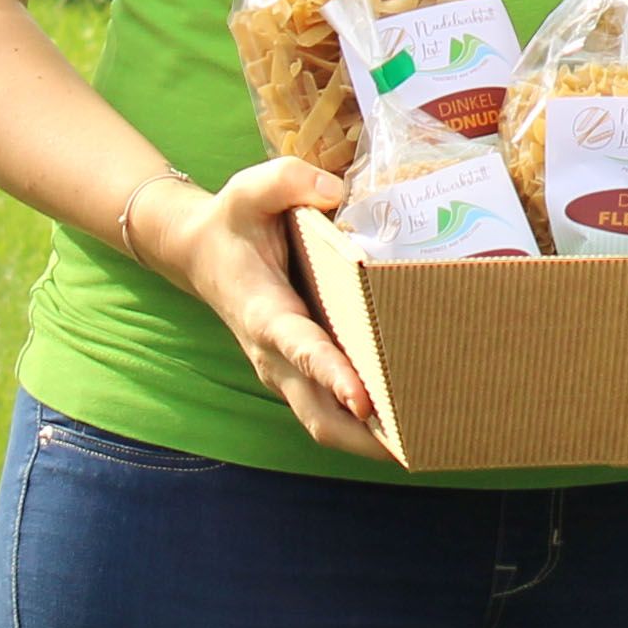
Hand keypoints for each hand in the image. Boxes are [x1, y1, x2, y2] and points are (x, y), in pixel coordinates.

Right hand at [137, 159, 392, 462]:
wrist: (199, 253)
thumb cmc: (233, 221)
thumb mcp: (249, 189)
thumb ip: (286, 181)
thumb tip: (332, 190)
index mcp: (264, 312)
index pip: (302, 349)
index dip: (332, 375)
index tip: (365, 398)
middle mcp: (273, 354)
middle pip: (318, 413)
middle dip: (365, 435)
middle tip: (420, 444)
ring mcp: (285, 372)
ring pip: (325, 423)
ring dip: (370, 442)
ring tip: (428, 446)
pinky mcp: (298, 375)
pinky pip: (330, 413)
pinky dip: (364, 430)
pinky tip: (410, 431)